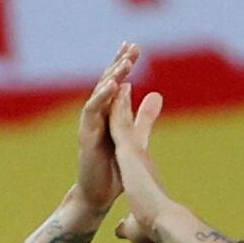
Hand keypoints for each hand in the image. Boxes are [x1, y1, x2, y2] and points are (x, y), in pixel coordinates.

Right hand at [62, 42, 138, 222]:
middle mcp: (97, 117)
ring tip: (124, 64)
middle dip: (118, 64)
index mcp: (108, 115)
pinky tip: (113, 86)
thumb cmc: (114, 169)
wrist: (98, 196)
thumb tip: (156, 95)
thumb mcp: (134, 136)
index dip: (123, 64)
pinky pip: (92, 114)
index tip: (134, 46)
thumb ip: (143, 117)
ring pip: (99, 95)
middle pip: (106, 83)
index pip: (116, 83)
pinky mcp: (87, 139)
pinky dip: (101, 99)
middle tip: (131, 47)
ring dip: (111, 77)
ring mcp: (90, 127)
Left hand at [109, 85, 180, 242]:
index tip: (124, 118)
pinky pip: (120, 123)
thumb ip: (127, 226)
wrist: (165, 222)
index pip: (130, 146)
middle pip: (130, 127)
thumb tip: (119, 234)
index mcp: (139, 171)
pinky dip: (117, 107)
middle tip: (126, 87)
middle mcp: (138, 158)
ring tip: (119, 81)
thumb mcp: (134, 226)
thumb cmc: (152, 226)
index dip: (127, 131)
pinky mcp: (130, 151)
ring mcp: (135, 152)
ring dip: (121, 101)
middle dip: (126, 108)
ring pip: (125, 121)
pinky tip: (114, 91)